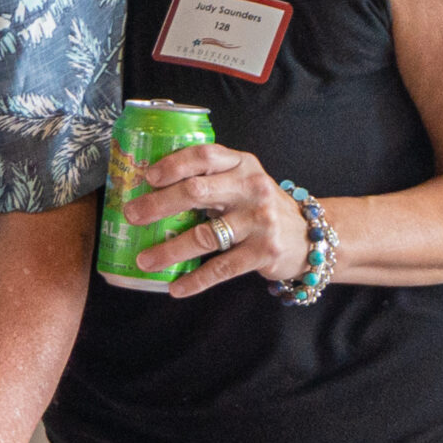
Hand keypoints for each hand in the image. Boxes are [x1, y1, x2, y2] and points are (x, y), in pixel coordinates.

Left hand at [122, 143, 311, 295]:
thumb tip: (145, 190)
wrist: (310, 235)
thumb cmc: (257, 206)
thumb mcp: (240, 181)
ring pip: (205, 235)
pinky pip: (222, 268)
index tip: (147, 177)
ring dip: (169, 250)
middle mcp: (251, 189)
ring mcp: (260, 221)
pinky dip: (195, 280)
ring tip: (143, 260)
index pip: (205, 155)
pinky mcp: (264, 252)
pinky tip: (175, 287)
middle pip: (197, 191)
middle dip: (159, 204)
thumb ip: (207, 179)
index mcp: (241, 165)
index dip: (173, 164)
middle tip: (132, 216)